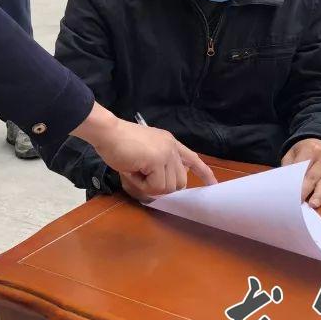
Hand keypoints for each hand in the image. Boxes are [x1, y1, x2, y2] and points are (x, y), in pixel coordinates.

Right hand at [72, 104, 216, 199]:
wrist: (107, 132)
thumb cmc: (119, 142)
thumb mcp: (144, 153)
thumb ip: (158, 165)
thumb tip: (164, 186)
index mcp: (170, 142)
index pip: (192, 159)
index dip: (203, 173)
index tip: (213, 185)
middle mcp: (172, 147)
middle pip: (180, 182)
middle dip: (161, 186)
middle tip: (141, 176)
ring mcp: (166, 153)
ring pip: (168, 187)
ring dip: (148, 186)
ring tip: (135, 170)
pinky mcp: (157, 160)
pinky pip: (155, 187)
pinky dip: (142, 185)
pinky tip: (132, 170)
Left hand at [282, 138, 320, 206]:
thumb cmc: (305, 152)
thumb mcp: (293, 153)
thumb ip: (288, 166)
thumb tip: (283, 183)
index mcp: (310, 149)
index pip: (301, 167)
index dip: (294, 181)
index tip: (288, 192)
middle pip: (313, 176)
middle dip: (305, 190)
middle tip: (298, 202)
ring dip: (320, 195)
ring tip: (313, 204)